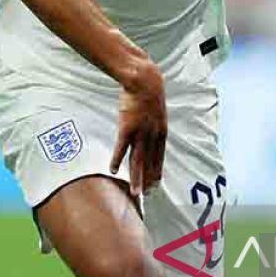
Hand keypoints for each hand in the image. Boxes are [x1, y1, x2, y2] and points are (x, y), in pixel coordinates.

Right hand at [111, 61, 167, 196]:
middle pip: (150, 163)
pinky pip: (121, 148)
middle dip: (148, 180)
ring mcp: (140, 133)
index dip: (157, 172)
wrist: (144, 80)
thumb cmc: (148, 92)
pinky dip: (117, 160)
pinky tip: (114, 170)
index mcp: (161, 132)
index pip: (159, 158)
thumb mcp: (156, 110)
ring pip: (138, 160)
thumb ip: (153, 122)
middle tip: (146, 196)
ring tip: (135, 193)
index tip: (155, 185)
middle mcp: (153, 136)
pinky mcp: (127, 127)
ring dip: (136, 178)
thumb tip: (149, 127)